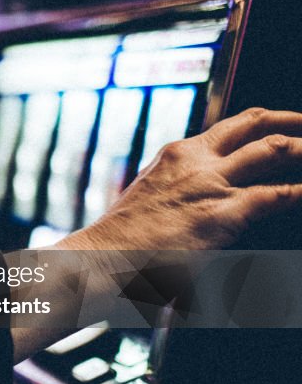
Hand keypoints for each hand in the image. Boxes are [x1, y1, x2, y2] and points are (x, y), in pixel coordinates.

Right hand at [61, 108, 301, 250]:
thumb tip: (195, 214)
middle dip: (291, 121)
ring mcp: (210, 182)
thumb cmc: (119, 248)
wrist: (100, 262)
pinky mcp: (224, 212)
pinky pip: (280, 194)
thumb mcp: (149, 207)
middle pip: (253, 122)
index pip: (227, 129)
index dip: (261, 126)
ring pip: (274, 149)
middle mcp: (194, 159)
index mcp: (173, 155)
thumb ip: (177, 198)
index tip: (280, 131)